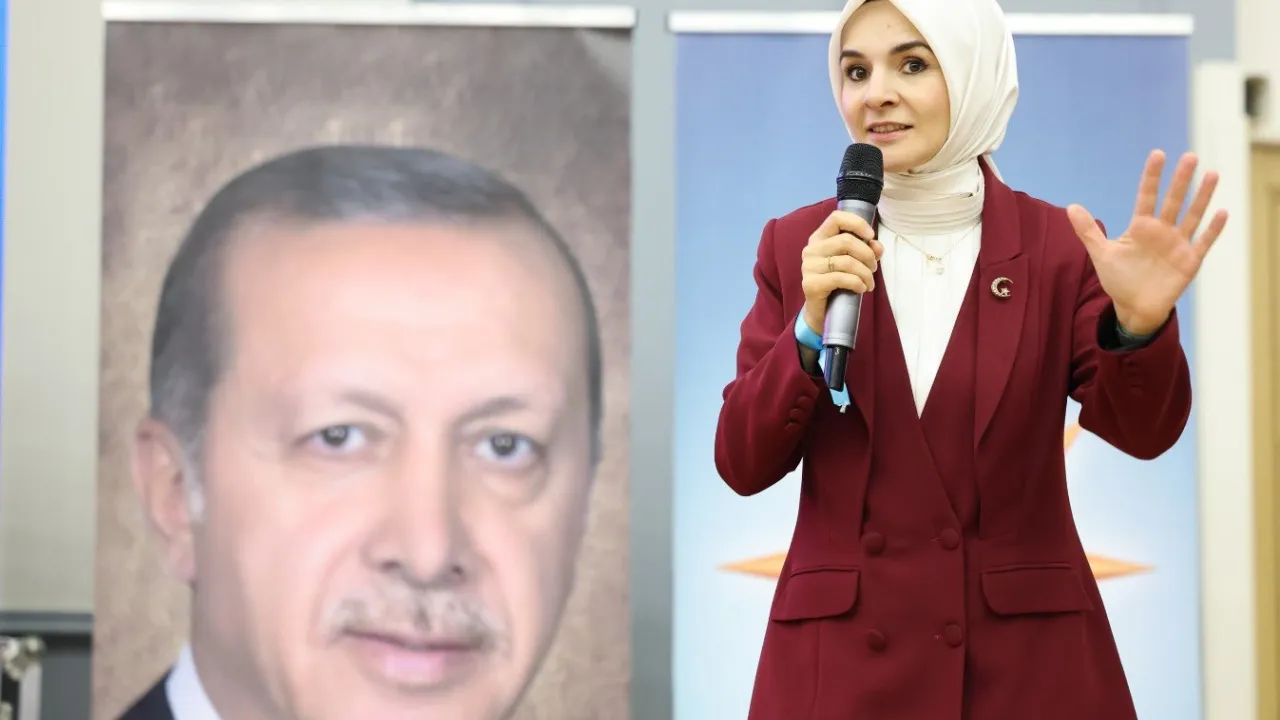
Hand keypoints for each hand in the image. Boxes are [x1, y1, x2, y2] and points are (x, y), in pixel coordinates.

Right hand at [800, 210, 884, 333]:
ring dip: (865, 273)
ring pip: (846, 262)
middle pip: (846, 241)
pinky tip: (861, 289)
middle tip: (874, 268)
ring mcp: (809, 267)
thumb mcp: (855, 263)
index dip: (857, 223)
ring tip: (869, 283)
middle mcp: (811, 249)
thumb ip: (866, 250)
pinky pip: (841, 278)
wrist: (822, 311)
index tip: (871, 236)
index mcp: (820, 238)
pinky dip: (857, 283)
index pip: (836, 218)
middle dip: (867, 255)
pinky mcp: (810, 284)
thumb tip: (877, 246)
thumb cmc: (838, 282)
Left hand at [1067, 150, 1227, 335]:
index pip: (1147, 196)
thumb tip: (1070, 207)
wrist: (1134, 307)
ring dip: (1202, 197)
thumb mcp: (1102, 253)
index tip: (1158, 154)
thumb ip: (1088, 231)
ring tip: (1212, 174)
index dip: (1152, 177)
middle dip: (1181, 180)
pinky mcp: (1189, 262)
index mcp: (1141, 227)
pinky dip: (1213, 229)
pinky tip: (1222, 212)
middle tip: (1190, 156)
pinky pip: (1204, 242)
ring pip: (1192, 216)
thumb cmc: (1119, 279)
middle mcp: (1162, 231)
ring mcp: (1178, 245)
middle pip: (1173, 201)